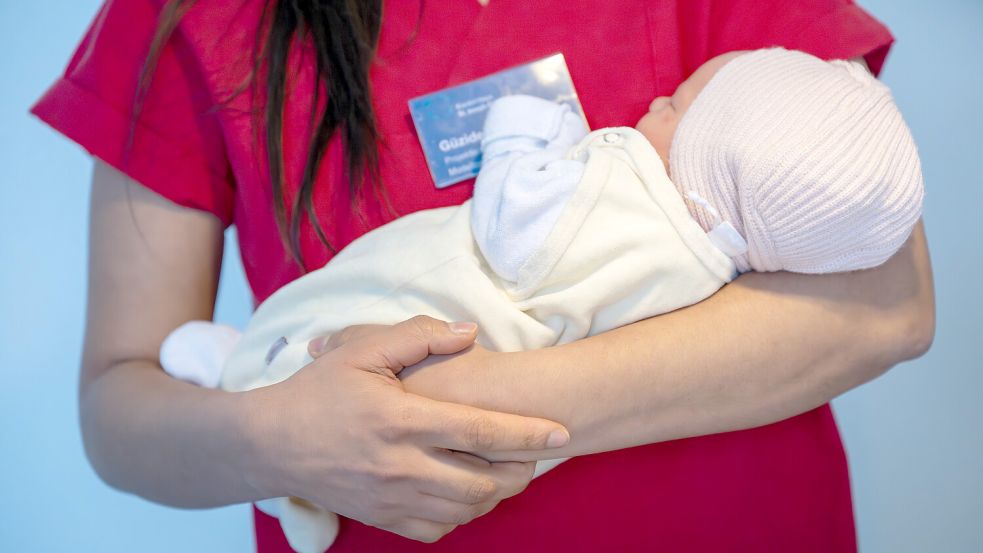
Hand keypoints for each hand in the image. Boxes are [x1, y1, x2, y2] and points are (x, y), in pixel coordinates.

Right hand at [242, 316, 569, 542]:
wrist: (269, 443)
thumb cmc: (318, 390)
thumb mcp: (361, 348)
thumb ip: (419, 335)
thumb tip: (471, 332)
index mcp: (401, 419)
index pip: (480, 431)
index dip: (527, 433)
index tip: (562, 433)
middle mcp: (400, 465)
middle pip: (483, 481)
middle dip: (522, 469)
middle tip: (536, 451)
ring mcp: (391, 498)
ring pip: (466, 509)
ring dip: (497, 492)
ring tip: (509, 469)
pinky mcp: (381, 518)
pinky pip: (437, 529)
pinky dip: (462, 515)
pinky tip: (466, 491)